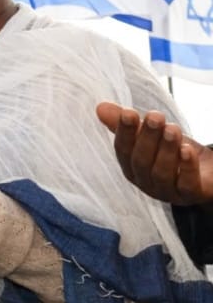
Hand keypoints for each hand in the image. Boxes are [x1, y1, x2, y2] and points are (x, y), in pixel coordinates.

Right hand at [97, 103, 212, 205]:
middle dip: (147, 138)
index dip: (124, 132)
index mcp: (131, 168)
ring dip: (167, 149)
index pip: (122, 150)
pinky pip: (187, 185)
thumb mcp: (151, 135)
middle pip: (141, 162)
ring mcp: (168, 191)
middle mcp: (146, 182)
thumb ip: (127, 124)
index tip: (128, 112)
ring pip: (162, 173)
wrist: (206, 173)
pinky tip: (187, 150)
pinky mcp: (192, 195)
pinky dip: (186, 167)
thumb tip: (100, 107)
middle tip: (156, 116)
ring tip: (173, 129)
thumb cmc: (172, 151)